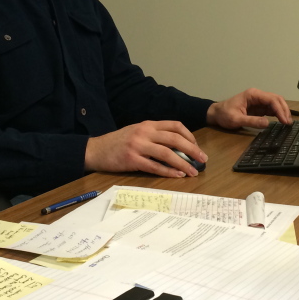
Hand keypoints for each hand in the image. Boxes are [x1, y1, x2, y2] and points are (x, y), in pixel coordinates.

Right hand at [84, 120, 207, 177]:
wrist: (96, 150)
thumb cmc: (118, 142)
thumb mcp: (137, 132)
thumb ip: (154, 135)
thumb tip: (177, 146)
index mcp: (148, 124)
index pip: (175, 125)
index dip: (189, 136)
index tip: (197, 146)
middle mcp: (144, 132)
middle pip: (175, 139)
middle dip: (192, 149)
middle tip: (203, 159)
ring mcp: (138, 145)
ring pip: (167, 153)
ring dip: (183, 163)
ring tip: (193, 171)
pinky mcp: (132, 159)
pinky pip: (154, 166)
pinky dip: (168, 171)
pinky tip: (178, 175)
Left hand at [206, 88, 292, 130]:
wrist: (216, 114)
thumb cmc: (224, 115)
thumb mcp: (236, 119)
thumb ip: (252, 121)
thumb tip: (267, 123)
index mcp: (253, 94)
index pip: (271, 99)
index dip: (280, 109)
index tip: (285, 120)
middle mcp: (257, 96)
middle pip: (276, 99)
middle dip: (284, 110)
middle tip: (289, 123)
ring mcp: (259, 101)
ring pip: (276, 103)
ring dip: (282, 112)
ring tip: (287, 123)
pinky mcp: (259, 107)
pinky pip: (271, 109)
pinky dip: (278, 114)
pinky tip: (282, 121)